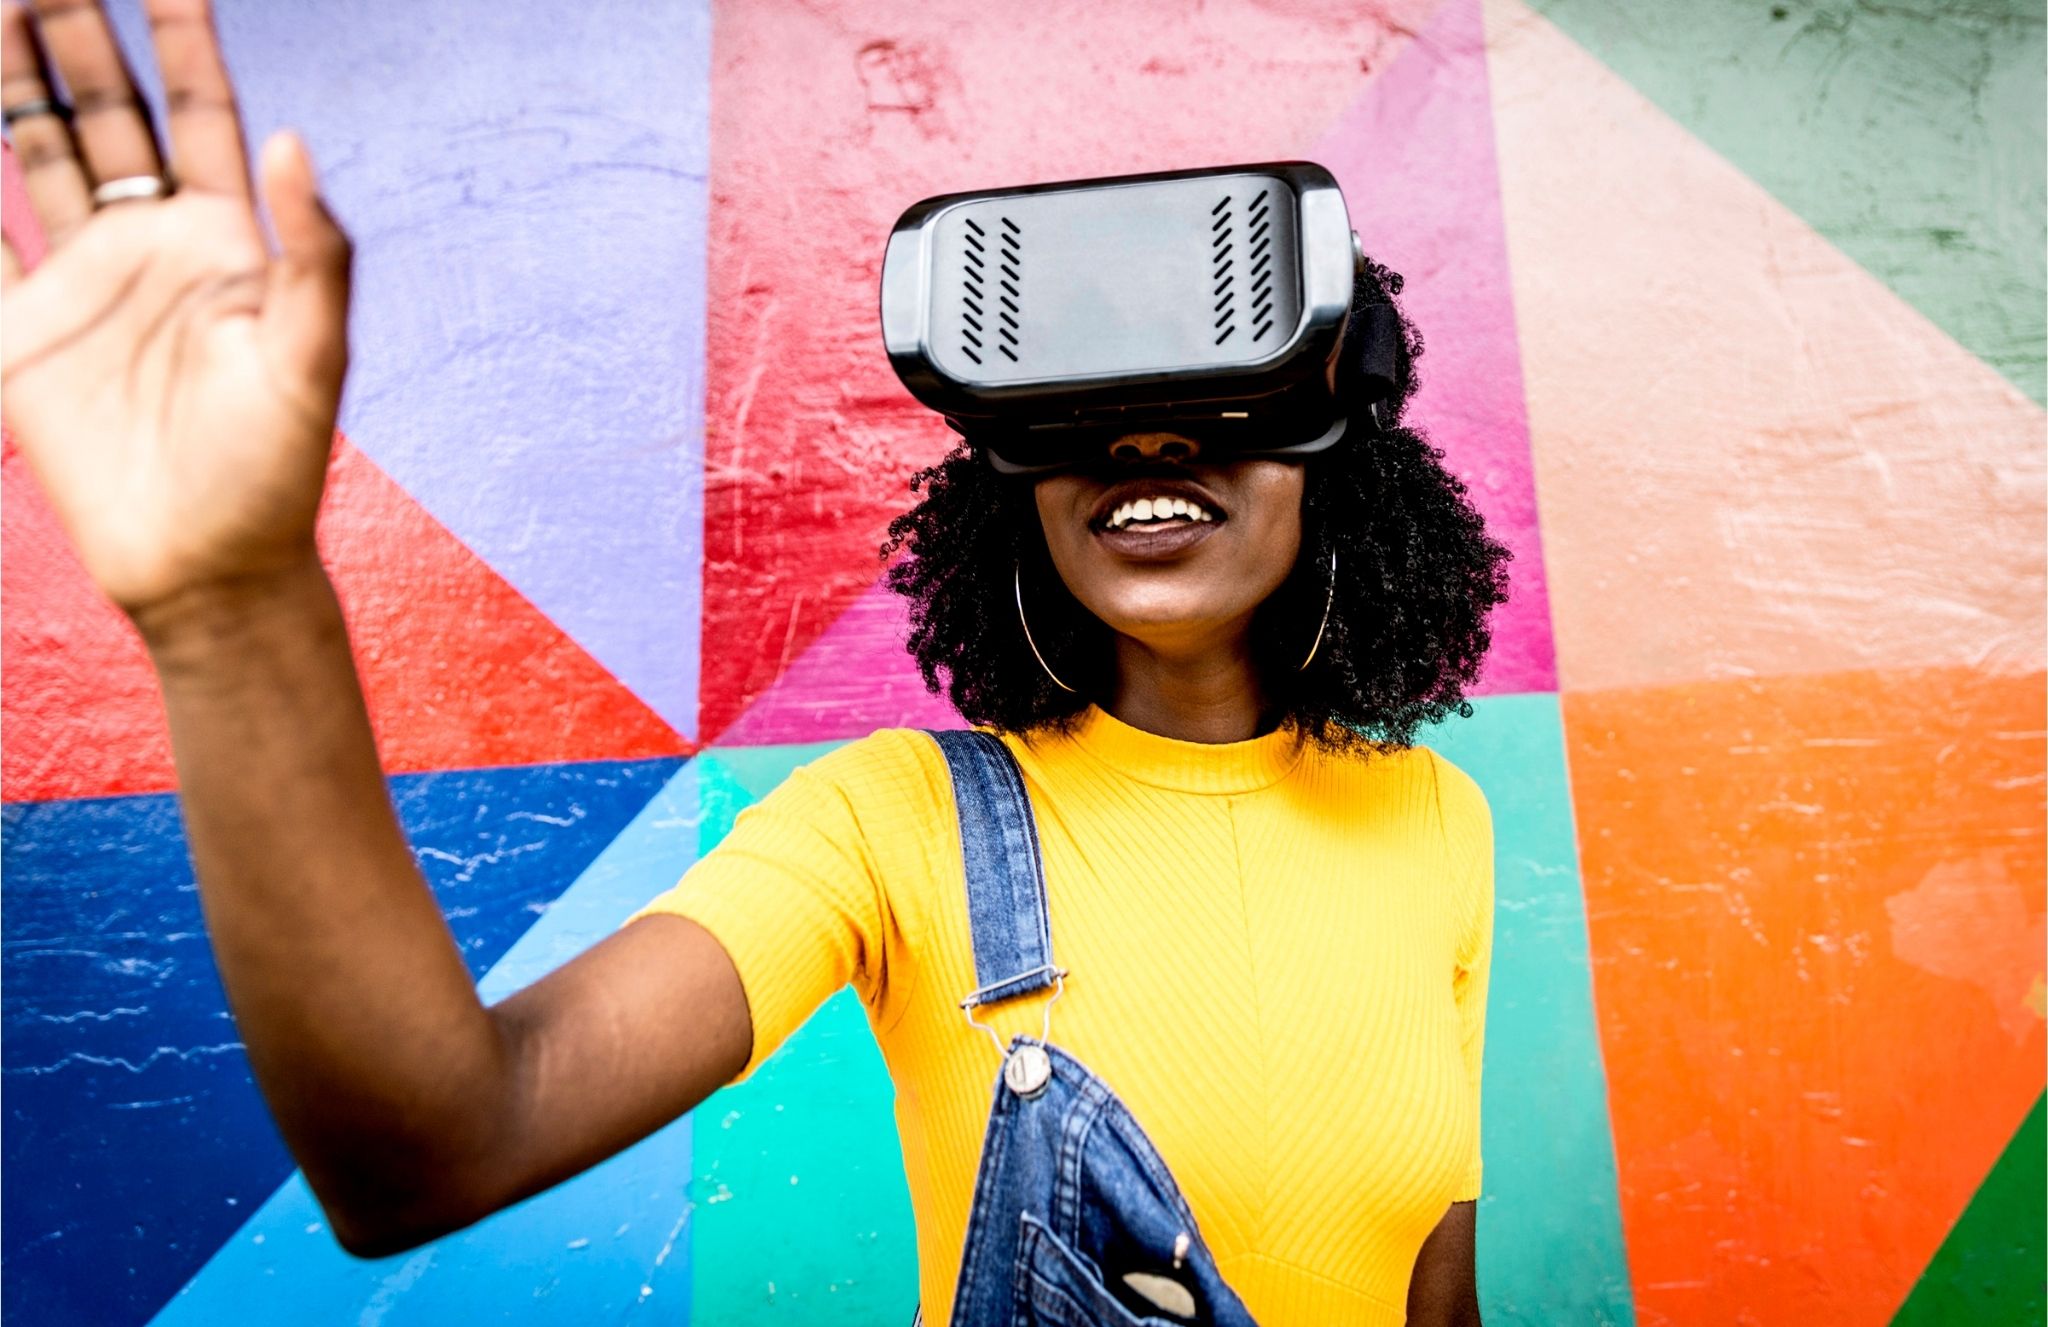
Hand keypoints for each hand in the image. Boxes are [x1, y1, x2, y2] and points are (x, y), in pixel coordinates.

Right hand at [1, 0, 349, 624]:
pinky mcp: (20, 334)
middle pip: (108, 112)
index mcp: (224, 243)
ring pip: (38, 152)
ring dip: (14, 79)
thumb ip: (315, 256)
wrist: (206, 567)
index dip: (185, 40)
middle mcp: (150, 247)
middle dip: (79, 34)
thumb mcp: (313, 360)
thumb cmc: (275, 472)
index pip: (200, 113)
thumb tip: (296, 141)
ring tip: (0, 2)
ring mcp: (81, 284)